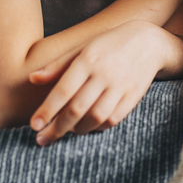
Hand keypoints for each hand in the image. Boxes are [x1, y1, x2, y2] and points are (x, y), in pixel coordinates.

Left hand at [28, 19, 164, 144]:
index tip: (34, 125)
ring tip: (66, 132)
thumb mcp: (82, 48)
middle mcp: (104, 74)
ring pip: (95, 117)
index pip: (63, 90)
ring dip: (77, 130)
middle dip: (57, 128)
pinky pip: (113, 119)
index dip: (47, 110)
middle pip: (77, 108)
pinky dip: (97, 127)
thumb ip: (58, 65)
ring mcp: (120, 86)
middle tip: (42, 140)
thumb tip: (32, 79)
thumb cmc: (108, 44)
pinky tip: (87, 127)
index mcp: (88, 59)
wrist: (149, 42)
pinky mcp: (133, 96)